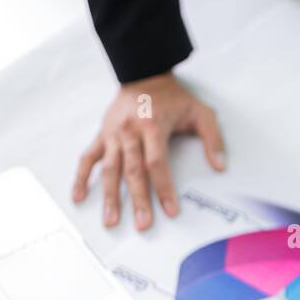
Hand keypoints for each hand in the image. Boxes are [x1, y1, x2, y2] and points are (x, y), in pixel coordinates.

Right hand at [73, 72, 224, 229]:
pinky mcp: (102, 135)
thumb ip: (212, 138)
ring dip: (109, 197)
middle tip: (142, 225)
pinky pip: (88, 158)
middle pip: (132, 171)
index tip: (171, 211)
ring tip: (110, 221)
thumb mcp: (200, 111)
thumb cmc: (174, 97)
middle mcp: (129, 132)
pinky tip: (79, 198)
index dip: (163, 188)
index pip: (157, 163)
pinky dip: (81, 178)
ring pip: (109, 169)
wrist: (143, 73)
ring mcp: (112, 134)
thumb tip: (220, 166)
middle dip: (138, 200)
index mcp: (153, 126)